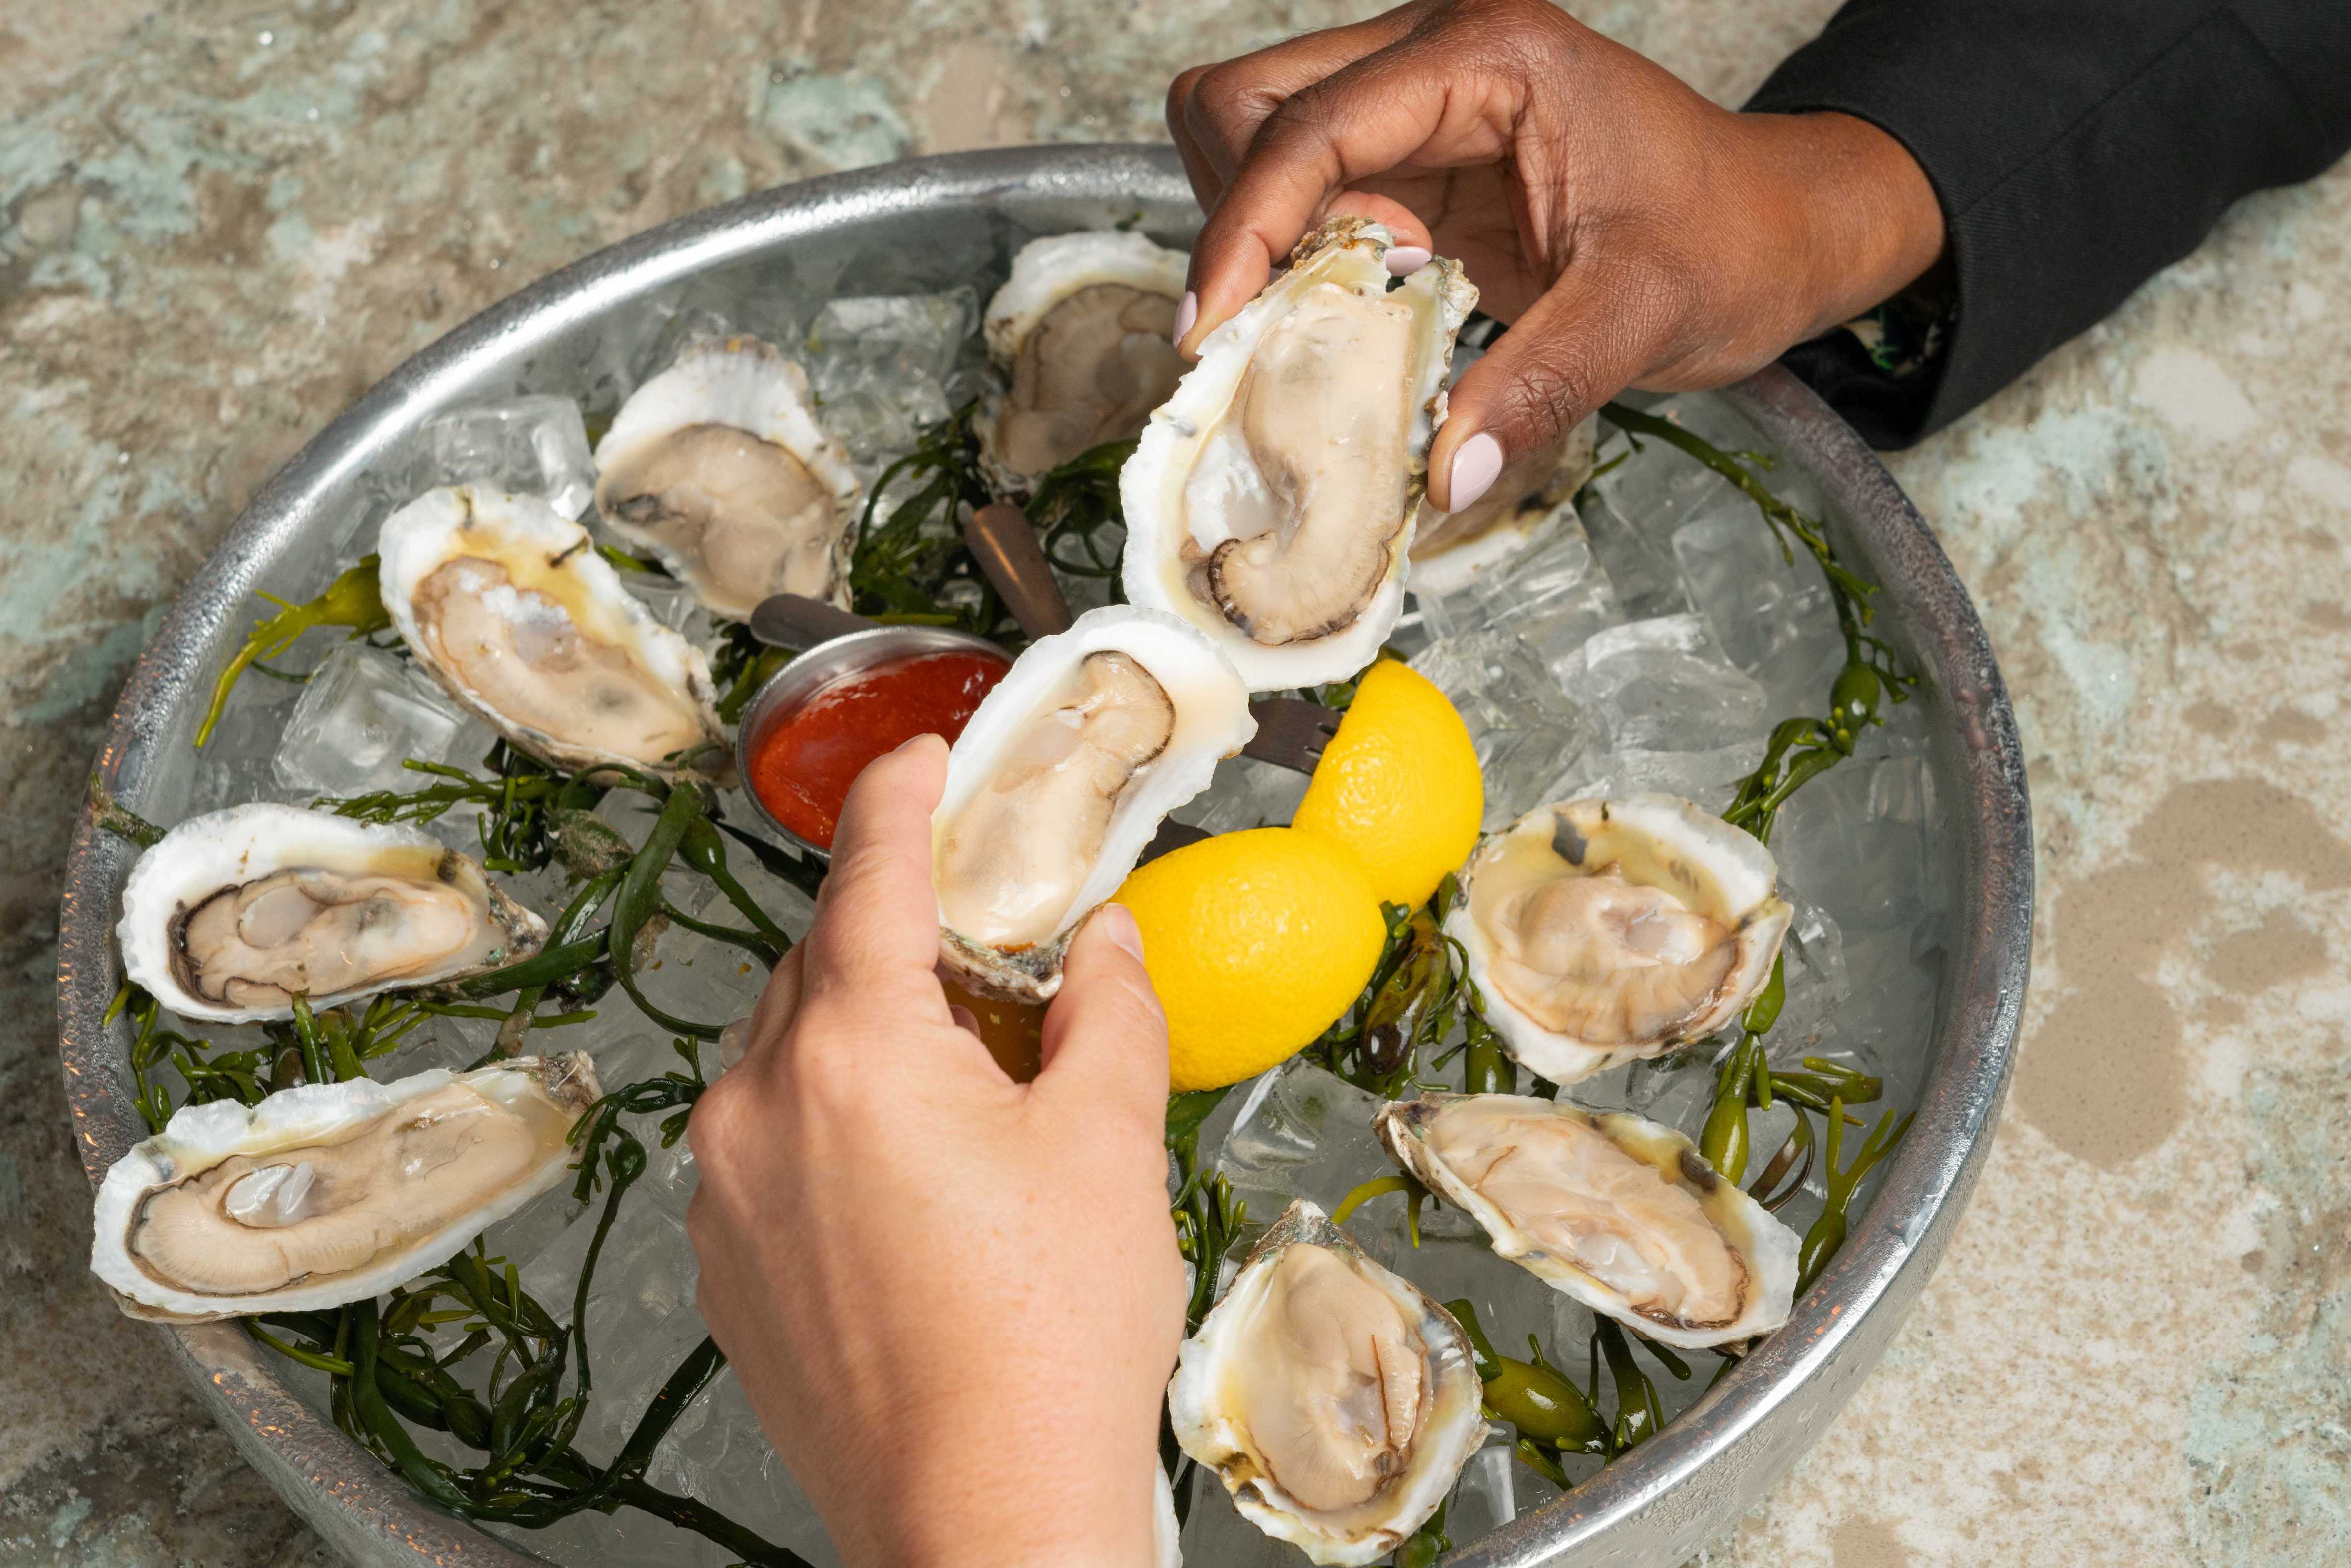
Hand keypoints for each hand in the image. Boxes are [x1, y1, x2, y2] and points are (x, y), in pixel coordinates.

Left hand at [687, 735, 1182, 1567]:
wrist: (984, 1518)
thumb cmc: (1050, 1341)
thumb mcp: (1110, 1142)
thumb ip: (1105, 1011)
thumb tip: (1102, 945)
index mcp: (854, 1051)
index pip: (869, 874)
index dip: (901, 795)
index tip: (924, 756)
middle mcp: (761, 1107)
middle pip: (820, 964)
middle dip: (894, 928)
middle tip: (979, 929)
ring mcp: (726, 1195)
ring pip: (786, 1057)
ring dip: (860, 1031)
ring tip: (959, 1069)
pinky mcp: (725, 1270)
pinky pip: (766, 1146)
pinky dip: (829, 1121)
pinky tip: (911, 1170)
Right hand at [1167, 0, 1946, 507]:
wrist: (1779, 229)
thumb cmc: (1732, 240)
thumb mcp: (1647, 314)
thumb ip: (1541, 384)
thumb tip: (1445, 476)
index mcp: (1490, 56)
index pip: (1312, 127)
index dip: (1244, 229)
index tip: (1213, 331)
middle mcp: (1435, 57)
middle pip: (1246, 102)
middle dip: (1236, 215)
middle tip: (1276, 325)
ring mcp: (1414, 107)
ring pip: (1253, 141)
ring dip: (1259, 237)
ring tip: (1325, 317)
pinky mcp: (1411, 163)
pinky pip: (1302, 198)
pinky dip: (1292, 260)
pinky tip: (1348, 315)